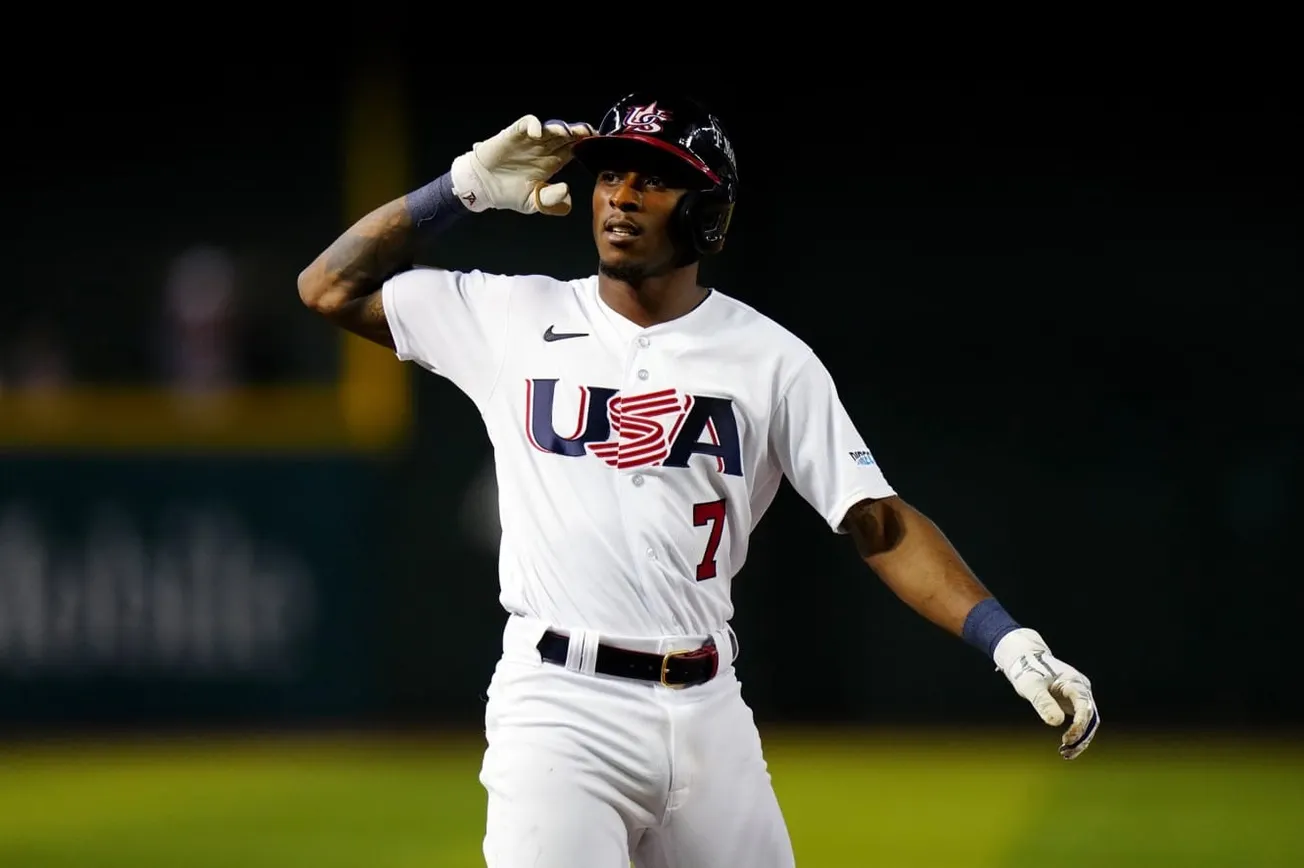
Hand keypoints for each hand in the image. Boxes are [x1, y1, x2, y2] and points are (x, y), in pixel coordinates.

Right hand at [450, 115, 594, 216]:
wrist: (483, 187)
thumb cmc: (509, 193)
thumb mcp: (533, 202)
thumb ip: (550, 199)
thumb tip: (566, 190)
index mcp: (552, 162)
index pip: (573, 149)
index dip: (584, 145)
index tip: (596, 145)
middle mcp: (544, 149)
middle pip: (565, 136)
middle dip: (578, 133)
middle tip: (589, 133)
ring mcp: (530, 140)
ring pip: (549, 128)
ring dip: (559, 128)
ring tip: (567, 132)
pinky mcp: (514, 135)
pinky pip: (527, 124)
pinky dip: (533, 125)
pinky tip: (538, 133)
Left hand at [993, 628, 1099, 759]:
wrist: (1024, 659)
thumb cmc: (1027, 670)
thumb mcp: (1031, 685)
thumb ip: (1043, 702)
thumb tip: (1057, 723)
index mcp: (1074, 682)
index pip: (1084, 707)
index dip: (1079, 725)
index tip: (1068, 739)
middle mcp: (1081, 689)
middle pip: (1090, 717)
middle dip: (1081, 736)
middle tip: (1067, 752)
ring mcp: (1079, 696)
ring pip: (1088, 721)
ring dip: (1080, 738)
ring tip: (1066, 754)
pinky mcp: (1073, 702)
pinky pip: (1080, 721)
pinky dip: (1075, 734)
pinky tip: (1066, 747)